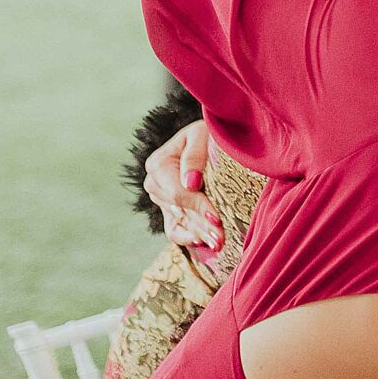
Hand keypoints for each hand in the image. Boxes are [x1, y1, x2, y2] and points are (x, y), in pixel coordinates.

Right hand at [144, 118, 221, 252]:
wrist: (210, 138)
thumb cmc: (208, 133)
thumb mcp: (202, 135)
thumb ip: (194, 156)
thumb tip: (190, 183)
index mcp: (158, 164)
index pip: (179, 193)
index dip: (199, 206)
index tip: (218, 219)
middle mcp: (155, 183)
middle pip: (180, 211)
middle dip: (202, 225)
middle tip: (222, 239)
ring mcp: (161, 199)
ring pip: (179, 223)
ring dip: (200, 235)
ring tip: (219, 244)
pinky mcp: (171, 210)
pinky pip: (175, 230)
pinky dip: (188, 238)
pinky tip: (205, 244)